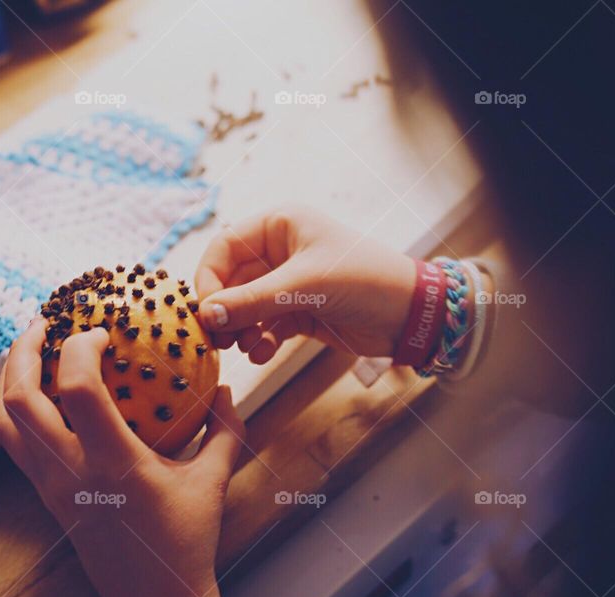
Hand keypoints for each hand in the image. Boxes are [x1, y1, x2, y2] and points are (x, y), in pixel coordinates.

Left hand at [0, 321, 244, 596]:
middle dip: (23, 350)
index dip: (78, 347)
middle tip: (45, 321)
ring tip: (30, 350)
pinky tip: (37, 394)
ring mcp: (50, 489)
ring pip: (3, 424)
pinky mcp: (45, 499)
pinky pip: (14, 446)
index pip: (76, 389)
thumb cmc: (188, 542)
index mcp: (113, 463)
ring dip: (9, 379)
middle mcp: (70, 473)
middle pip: (18, 400)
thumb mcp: (214, 481)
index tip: (100, 330)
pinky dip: (15, 410)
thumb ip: (224, 429)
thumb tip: (227, 386)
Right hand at [194, 209, 416, 363]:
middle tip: (216, 339)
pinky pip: (263, 326)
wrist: (410, 313)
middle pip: (230, 280)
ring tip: (244, 347)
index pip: (224, 247)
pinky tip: (262, 353)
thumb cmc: (364, 279)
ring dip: (239, 329)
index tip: (204, 311)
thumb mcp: (305, 285)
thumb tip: (205, 315)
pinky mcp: (298, 312)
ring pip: (244, 307)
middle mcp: (279, 251)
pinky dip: (258, 341)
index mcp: (280, 225)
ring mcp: (287, 283)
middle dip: (223, 310)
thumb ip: (253, 301)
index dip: (209, 278)